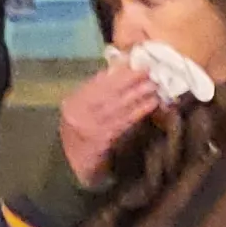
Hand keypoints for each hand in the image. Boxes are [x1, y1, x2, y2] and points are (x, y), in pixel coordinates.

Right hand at [60, 63, 165, 183]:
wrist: (71, 162)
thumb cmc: (79, 128)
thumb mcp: (81, 106)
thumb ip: (96, 88)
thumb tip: (120, 67)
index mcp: (73, 102)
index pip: (98, 83)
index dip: (119, 73)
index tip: (136, 64)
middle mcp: (80, 115)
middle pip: (110, 94)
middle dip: (132, 81)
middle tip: (150, 72)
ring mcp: (92, 129)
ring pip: (120, 108)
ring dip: (139, 96)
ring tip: (154, 86)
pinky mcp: (105, 142)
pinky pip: (125, 123)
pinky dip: (139, 111)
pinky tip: (152, 104)